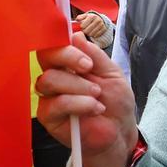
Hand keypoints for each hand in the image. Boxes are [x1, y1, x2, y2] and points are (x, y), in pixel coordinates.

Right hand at [36, 33, 138, 166]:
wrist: (120, 130)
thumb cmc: (115, 101)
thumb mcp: (111, 73)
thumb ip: (94, 55)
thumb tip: (76, 35)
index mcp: (69, 65)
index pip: (54, 46)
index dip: (65, 45)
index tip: (86, 55)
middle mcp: (56, 78)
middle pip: (46, 58)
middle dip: (70, 59)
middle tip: (90, 69)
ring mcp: (50, 98)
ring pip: (49, 80)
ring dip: (78, 86)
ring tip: (97, 96)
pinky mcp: (48, 118)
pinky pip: (54, 104)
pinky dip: (78, 104)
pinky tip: (94, 108)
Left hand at [76, 12, 106, 40]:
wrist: (99, 18)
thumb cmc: (89, 18)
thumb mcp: (84, 16)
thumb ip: (79, 17)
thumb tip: (77, 19)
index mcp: (92, 16)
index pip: (83, 25)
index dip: (81, 27)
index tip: (82, 26)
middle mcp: (97, 20)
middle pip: (86, 31)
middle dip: (84, 31)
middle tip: (85, 30)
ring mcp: (101, 24)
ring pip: (91, 34)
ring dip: (89, 34)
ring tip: (89, 31)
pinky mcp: (104, 28)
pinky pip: (96, 35)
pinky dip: (94, 35)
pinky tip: (93, 32)